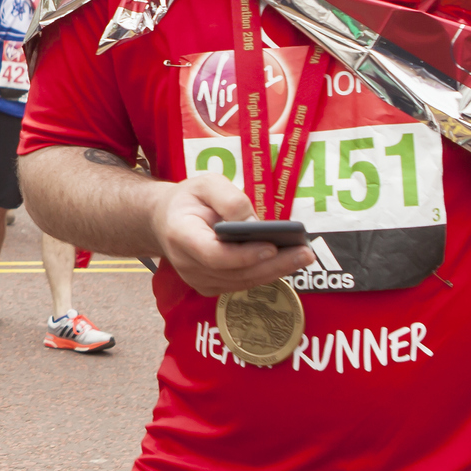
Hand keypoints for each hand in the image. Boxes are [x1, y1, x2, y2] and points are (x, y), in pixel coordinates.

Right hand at [152, 172, 315, 295]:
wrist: (166, 220)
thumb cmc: (190, 199)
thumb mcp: (206, 184)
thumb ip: (229, 199)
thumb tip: (254, 223)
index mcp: (180, 234)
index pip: (213, 254)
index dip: (243, 254)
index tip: (272, 246)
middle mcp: (186, 264)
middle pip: (234, 272)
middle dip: (272, 264)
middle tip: (304, 253)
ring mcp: (197, 279)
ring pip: (241, 282)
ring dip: (275, 271)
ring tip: (303, 256)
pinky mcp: (209, 286)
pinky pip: (241, 283)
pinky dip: (265, 274)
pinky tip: (288, 262)